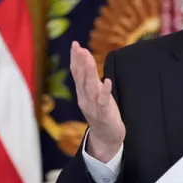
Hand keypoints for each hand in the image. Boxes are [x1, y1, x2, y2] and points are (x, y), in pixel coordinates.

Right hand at [70, 41, 124, 161]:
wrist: (106, 138)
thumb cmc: (101, 112)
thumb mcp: (93, 94)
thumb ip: (89, 78)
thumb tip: (86, 59)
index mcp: (81, 93)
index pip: (76, 73)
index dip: (75, 58)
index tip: (75, 44)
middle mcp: (84, 99)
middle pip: (81, 78)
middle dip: (80, 61)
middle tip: (78, 47)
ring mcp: (93, 107)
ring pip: (90, 87)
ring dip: (89, 72)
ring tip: (88, 58)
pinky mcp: (104, 114)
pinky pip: (104, 102)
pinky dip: (105, 91)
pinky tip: (107, 81)